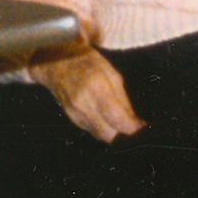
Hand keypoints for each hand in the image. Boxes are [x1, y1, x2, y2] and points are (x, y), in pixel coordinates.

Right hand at [29, 36, 145, 142]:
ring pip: (98, 134)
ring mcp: (74, 113)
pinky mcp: (70, 117)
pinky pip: (90, 129)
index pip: (116, 118)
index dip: (131, 128)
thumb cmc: (87, 63)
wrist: (55, 63)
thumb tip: (133, 119)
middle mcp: (83, 104)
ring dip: (113, 132)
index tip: (142, 126)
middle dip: (123, 133)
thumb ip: (122, 97)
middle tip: (134, 126)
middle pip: (107, 134)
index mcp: (97, 88)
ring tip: (123, 122)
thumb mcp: (111, 72)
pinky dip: (101, 128)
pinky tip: (108, 119)